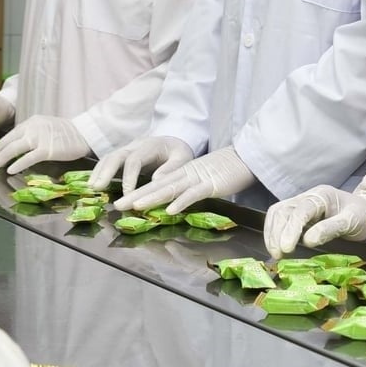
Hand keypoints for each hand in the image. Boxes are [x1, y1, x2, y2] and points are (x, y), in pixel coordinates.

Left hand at [0, 116, 91, 174]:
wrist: (85, 133)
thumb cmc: (66, 133)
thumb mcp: (45, 128)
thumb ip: (31, 135)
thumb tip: (15, 148)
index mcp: (31, 122)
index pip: (8, 136)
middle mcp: (33, 128)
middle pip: (7, 142)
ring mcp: (40, 138)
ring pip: (13, 149)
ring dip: (0, 159)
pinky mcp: (48, 149)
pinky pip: (28, 157)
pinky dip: (18, 164)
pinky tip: (10, 170)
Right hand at [88, 136, 194, 195]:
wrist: (175, 143)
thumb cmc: (179, 152)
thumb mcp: (183, 158)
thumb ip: (172, 167)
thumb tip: (156, 180)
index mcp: (151, 145)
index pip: (135, 160)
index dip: (128, 177)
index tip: (127, 194)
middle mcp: (136, 145)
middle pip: (116, 155)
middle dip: (105, 171)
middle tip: (97, 188)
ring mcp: (127, 149)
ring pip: (109, 157)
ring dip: (98, 172)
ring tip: (91, 188)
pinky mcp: (123, 155)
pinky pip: (108, 161)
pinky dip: (99, 171)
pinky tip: (93, 184)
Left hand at [114, 147, 254, 213]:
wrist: (248, 157)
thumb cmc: (229, 168)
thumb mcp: (204, 178)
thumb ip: (190, 187)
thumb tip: (175, 200)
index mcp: (184, 173)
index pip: (158, 184)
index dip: (140, 192)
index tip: (123, 202)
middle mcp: (186, 175)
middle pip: (158, 186)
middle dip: (137, 196)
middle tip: (117, 206)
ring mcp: (198, 179)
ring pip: (171, 189)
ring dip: (152, 198)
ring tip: (135, 206)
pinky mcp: (212, 184)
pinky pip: (194, 194)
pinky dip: (181, 201)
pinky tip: (170, 210)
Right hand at [264, 172, 365, 258]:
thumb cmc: (362, 215)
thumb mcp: (352, 221)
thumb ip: (331, 229)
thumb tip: (308, 241)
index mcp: (322, 195)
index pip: (300, 210)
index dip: (291, 229)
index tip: (286, 248)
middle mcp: (309, 197)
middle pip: (283, 210)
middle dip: (277, 232)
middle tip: (278, 254)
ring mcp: (302, 204)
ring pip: (278, 213)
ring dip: (272, 233)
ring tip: (276, 253)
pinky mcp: (299, 214)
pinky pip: (281, 220)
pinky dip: (275, 233)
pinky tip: (277, 247)